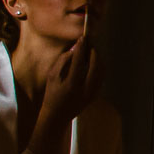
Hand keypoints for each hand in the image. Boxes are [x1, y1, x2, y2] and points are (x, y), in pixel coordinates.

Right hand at [30, 20, 102, 153]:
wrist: (58, 116)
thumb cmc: (51, 94)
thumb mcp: (53, 76)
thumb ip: (64, 60)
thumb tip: (76, 47)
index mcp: (71, 84)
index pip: (80, 60)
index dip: (82, 47)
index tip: (83, 38)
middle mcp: (84, 89)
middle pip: (96, 64)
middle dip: (93, 51)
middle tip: (89, 43)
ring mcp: (92, 92)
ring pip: (101, 70)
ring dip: (98, 58)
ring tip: (90, 51)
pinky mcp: (96, 94)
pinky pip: (101, 76)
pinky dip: (99, 67)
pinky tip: (93, 62)